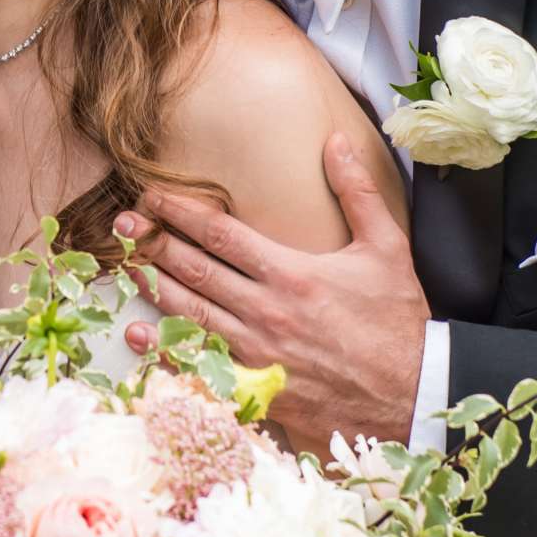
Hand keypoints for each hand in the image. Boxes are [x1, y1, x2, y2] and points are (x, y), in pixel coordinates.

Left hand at [120, 135, 429, 452]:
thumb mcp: (387, 248)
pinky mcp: (257, 389)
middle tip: (122, 225)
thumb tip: (335, 141)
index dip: (180, 211)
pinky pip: (200, 365)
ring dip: (153, 288)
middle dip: (153, 243)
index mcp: (292, 273)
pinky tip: (137, 334)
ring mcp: (258, 354)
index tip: (152, 196)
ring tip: (124, 266)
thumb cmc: (398, 321)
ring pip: (189, 315)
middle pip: (194, 271)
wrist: (414, 395)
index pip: (220, 234)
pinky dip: (164, 349)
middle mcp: (267, 311)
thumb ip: (357, 193)